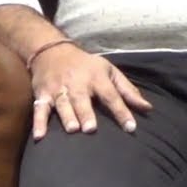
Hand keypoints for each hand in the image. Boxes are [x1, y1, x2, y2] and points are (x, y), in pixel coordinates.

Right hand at [29, 41, 151, 139]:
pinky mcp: (42, 94)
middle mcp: (77, 83)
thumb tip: (148, 108)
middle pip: (82, 99)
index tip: (131, 128)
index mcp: (96, 77)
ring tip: (73, 129)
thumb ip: (128, 91)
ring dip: (67, 116)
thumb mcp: (109, 71)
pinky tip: (40, 136)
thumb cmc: (85, 65)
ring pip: (62, 103)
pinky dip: (39, 122)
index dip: (121, 111)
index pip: (111, 95)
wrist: (51, 49)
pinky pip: (40, 109)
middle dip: (86, 113)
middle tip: (91, 128)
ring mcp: (58, 89)